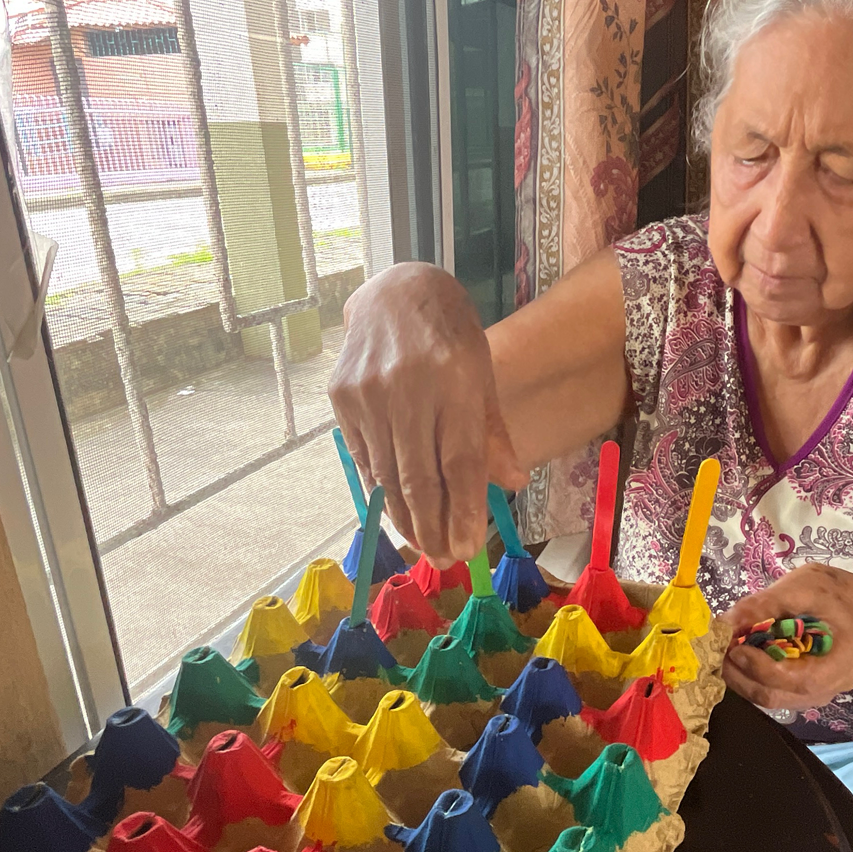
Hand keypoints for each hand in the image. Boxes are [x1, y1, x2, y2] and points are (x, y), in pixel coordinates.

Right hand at [327, 264, 526, 565]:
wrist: (394, 291)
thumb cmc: (449, 334)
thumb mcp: (482, 372)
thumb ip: (492, 431)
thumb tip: (510, 483)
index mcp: (455, 379)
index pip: (459, 461)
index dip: (464, 510)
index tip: (469, 548)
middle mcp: (408, 387)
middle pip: (420, 477)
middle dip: (433, 527)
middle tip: (445, 560)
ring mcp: (369, 393)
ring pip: (388, 475)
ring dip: (406, 518)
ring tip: (423, 545)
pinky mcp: (342, 397)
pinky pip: (364, 458)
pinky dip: (381, 489)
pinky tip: (396, 511)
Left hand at [724, 566, 852, 716]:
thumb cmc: (834, 595)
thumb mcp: (806, 586)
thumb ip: (768, 603)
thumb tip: (727, 621)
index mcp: (845, 658)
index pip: (801, 680)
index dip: (764, 668)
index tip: (736, 648)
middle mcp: (832, 686)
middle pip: (779, 696)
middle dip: (743, 675)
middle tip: (719, 650)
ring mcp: (816, 695)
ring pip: (770, 699)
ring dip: (741, 678)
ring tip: (725, 652)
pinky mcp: (800, 694)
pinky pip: (770, 693)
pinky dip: (748, 678)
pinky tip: (738, 658)